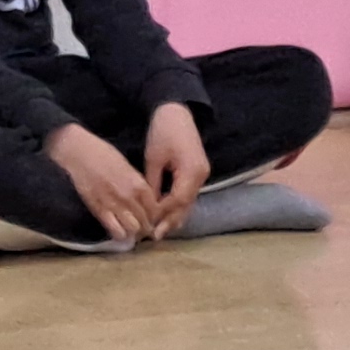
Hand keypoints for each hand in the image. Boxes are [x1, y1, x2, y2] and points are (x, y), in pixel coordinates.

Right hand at [48, 123, 156, 245]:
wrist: (78, 152)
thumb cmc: (102, 153)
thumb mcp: (127, 166)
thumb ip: (137, 183)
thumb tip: (144, 198)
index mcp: (139, 184)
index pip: (155, 209)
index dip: (155, 217)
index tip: (151, 218)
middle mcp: (129, 196)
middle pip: (146, 222)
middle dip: (146, 227)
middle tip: (142, 228)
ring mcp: (114, 204)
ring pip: (133, 229)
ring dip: (134, 232)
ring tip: (130, 230)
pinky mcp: (99, 210)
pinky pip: (115, 230)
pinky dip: (119, 234)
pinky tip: (118, 231)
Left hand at [141, 99, 210, 236]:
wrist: (177, 113)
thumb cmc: (163, 131)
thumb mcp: (153, 158)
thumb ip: (152, 184)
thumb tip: (148, 206)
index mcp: (191, 170)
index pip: (178, 200)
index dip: (163, 213)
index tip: (149, 224)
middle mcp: (201, 175)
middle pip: (186, 204)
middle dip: (171, 221)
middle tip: (155, 236)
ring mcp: (202, 174)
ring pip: (189, 201)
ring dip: (175, 216)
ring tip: (161, 231)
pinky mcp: (198, 173)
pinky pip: (188, 194)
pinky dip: (178, 206)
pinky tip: (168, 216)